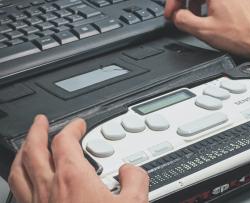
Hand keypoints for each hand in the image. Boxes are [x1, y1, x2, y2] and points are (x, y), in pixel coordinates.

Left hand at [8, 115, 148, 202]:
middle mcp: (49, 188)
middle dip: (37, 131)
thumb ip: (136, 179)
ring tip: (28, 144)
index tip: (79, 125)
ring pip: (19, 170)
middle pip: (34, 150)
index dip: (72, 128)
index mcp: (73, 178)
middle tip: (41, 121)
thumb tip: (130, 169)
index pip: (65, 141)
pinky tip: (25, 180)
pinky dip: (19, 177)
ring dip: (23, 151)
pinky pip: (18, 191)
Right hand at [165, 0, 249, 56]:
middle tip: (178, 16)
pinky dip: (208, 5)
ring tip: (194, 19)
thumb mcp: (204, 31)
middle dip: (183, 3)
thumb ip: (183, 20)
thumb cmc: (243, 35)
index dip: (173, 2)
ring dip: (195, 4)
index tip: (171, 14)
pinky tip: (208, 19)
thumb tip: (177, 16)